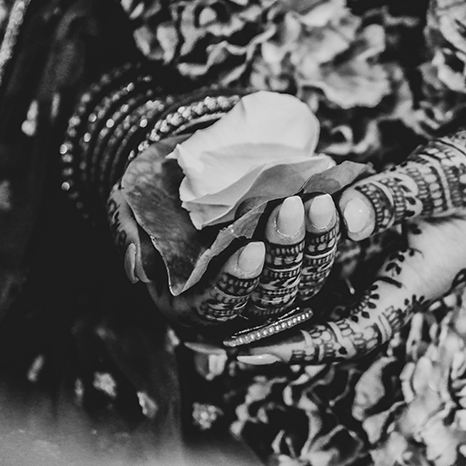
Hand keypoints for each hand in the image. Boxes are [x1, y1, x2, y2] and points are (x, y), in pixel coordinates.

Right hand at [107, 189, 339, 332]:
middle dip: (282, 251)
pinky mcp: (303, 248)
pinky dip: (335, 226)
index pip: (218, 303)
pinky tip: (338, 199)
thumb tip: (137, 268)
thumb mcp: (128, 206)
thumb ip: (130, 235)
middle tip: (289, 209)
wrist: (191, 162)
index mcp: (195, 297)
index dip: (236, 282)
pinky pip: (326, 247)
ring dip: (315, 240)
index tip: (251, 251)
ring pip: (306, 274)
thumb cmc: (152, 189)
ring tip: (317, 200)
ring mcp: (276, 273)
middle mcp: (241, 294)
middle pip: (271, 293)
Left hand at [239, 126, 465, 363]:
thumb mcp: (446, 182)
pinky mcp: (386, 241)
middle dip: (273, 330)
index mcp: (414, 281)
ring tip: (227, 301)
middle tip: (212, 336)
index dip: (301, 346)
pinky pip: (334, 264)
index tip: (247, 354)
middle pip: (327, 322)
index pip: (352, 331)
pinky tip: (266, 254)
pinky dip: (298, 263)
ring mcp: (390, 263)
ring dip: (280, 299)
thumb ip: (397, 198)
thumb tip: (346, 217)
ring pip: (326, 295)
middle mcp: (396, 281)